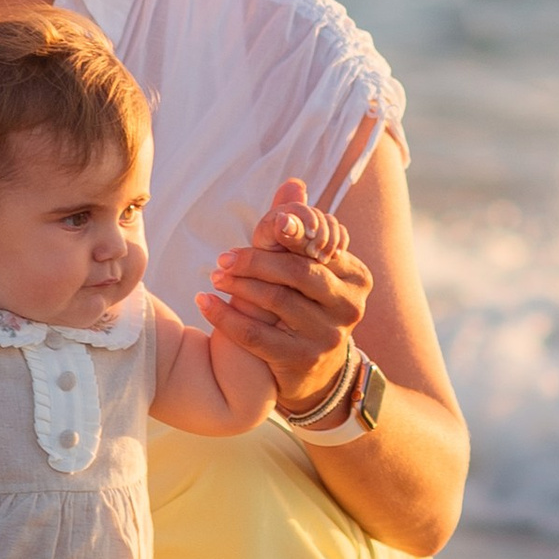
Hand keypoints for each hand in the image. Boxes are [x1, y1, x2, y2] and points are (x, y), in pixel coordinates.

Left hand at [196, 178, 369, 412]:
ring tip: (214, 277)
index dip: (285, 233)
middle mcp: (348, 306)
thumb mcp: (309, 268)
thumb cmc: (306, 306)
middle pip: (297, 272)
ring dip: (238, 286)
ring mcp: (328, 336)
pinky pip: (255, 336)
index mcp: (355, 275)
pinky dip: (225, 316)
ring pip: (276, 301)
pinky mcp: (301, 360)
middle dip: (255, 261)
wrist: (314, 373)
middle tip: (222, 258)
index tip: (261, 226)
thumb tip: (293, 185)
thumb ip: (300, 228)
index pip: (316, 246)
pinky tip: (204, 303)